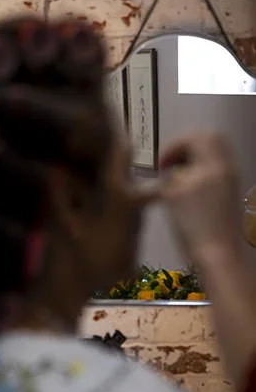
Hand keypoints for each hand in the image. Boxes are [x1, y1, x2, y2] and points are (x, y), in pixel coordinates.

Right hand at [158, 132, 241, 265]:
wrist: (218, 254)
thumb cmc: (193, 223)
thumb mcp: (173, 194)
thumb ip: (171, 175)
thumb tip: (171, 171)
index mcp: (214, 163)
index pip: (195, 137)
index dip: (174, 146)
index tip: (160, 165)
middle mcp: (226, 167)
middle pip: (210, 140)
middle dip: (187, 146)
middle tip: (171, 163)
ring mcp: (231, 181)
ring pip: (213, 155)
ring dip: (193, 159)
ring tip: (176, 177)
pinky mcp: (230, 194)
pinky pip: (215, 170)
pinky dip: (200, 172)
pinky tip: (187, 190)